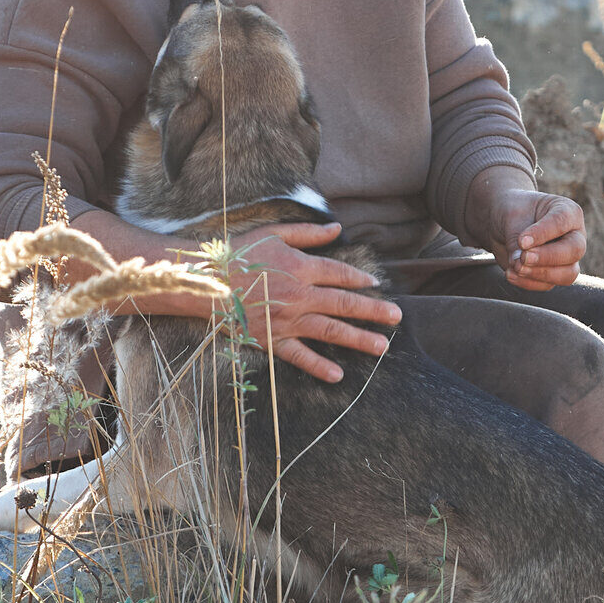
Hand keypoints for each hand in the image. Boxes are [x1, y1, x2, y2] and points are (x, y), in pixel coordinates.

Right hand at [220, 222, 402, 382]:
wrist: (206, 282)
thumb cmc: (238, 254)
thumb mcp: (274, 234)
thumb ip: (308, 234)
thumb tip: (338, 227)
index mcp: (301, 267)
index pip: (340, 274)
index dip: (360, 279)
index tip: (376, 284)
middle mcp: (300, 295)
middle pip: (344, 304)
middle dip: (374, 311)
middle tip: (397, 317)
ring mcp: (287, 320)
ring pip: (330, 331)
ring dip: (358, 339)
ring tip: (381, 347)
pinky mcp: (272, 339)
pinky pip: (299, 356)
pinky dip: (318, 366)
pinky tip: (338, 375)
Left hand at [479, 185, 584, 291]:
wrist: (503, 225)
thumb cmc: (513, 213)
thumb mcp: (512, 218)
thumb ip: (517, 240)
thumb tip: (519, 263)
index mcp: (569, 212)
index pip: (562, 223)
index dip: (543, 234)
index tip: (522, 241)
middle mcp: (574, 236)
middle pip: (574, 251)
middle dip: (547, 257)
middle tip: (524, 257)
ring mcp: (567, 258)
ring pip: (567, 274)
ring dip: (540, 274)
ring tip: (516, 267)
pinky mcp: (554, 275)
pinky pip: (547, 284)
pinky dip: (528, 282)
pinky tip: (511, 274)